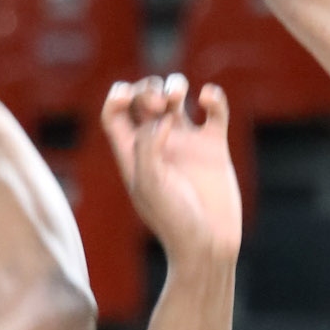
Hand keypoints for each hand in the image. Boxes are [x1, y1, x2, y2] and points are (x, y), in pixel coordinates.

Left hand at [101, 78, 240, 266]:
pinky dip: (213, 96)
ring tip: (178, 95)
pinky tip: (208, 98)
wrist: (208, 244)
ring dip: (175, 85)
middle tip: (159, 105)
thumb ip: (147, 145)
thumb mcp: (149, 183)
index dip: (118, 96)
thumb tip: (163, 118)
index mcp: (132, 153)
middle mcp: (157, 144)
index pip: (115, 113)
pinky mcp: (214, 146)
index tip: (129, 95)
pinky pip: (214, 110)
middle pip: (144, 99)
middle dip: (148, 89)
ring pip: (176, 98)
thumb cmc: (173, 220)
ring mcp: (186, 143)